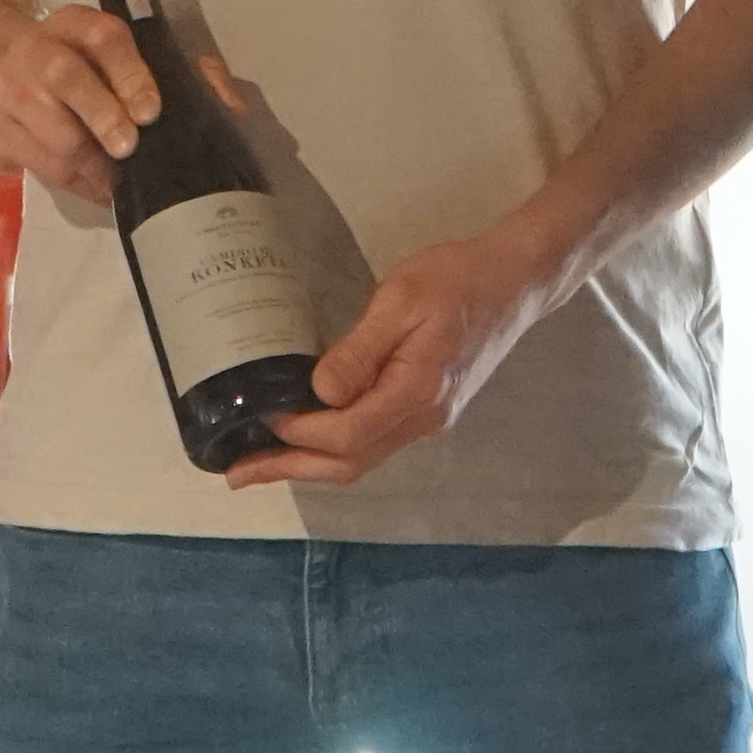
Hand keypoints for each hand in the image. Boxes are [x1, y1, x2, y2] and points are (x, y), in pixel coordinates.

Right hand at [0, 3, 168, 208]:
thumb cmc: (69, 65)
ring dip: (94, 166)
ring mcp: (5, 92)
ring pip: (54, 136)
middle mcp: (33, 50)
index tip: (151, 112)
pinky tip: (97, 190)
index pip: (102, 37)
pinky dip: (76, 184)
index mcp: (71, 24)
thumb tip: (208, 78)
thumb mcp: (97, 49)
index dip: (130, 74)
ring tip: (119, 182)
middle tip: (129, 148)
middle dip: (104, 118)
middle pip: (68, 79)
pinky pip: (39, 166)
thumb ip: (147, 63)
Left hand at [219, 218, 568, 488]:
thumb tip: (319, 393)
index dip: (297, 432)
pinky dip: (336, 449)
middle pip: (349, 463)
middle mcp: (423, 420)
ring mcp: (429, 420)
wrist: (513, 282)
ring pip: (362, 460)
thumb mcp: (400, 300)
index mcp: (415, 393)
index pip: (345, 434)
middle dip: (291, 469)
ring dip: (311, 464)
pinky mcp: (430, 411)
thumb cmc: (455, 280)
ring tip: (264, 463)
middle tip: (239, 473)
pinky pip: (375, 443)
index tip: (259, 415)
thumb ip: (359, 350)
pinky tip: (312, 437)